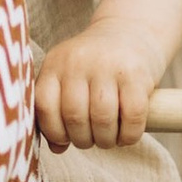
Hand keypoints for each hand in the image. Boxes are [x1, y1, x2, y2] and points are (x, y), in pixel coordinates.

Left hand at [34, 23, 164, 151]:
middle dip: (83, 140)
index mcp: (55, 62)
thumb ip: (56, 111)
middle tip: (91, 140)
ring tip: (108, 139)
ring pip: (102, 119)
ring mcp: (109, 65)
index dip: (54, 131)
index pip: (44, 105)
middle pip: (75, 116)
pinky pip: (132, 116)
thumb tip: (57, 148)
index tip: (65, 139)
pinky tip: (127, 135)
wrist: (132, 32)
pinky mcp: (137, 74)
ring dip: (105, 140)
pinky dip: (129, 135)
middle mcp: (79, 61)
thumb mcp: (68, 78)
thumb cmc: (94, 67)